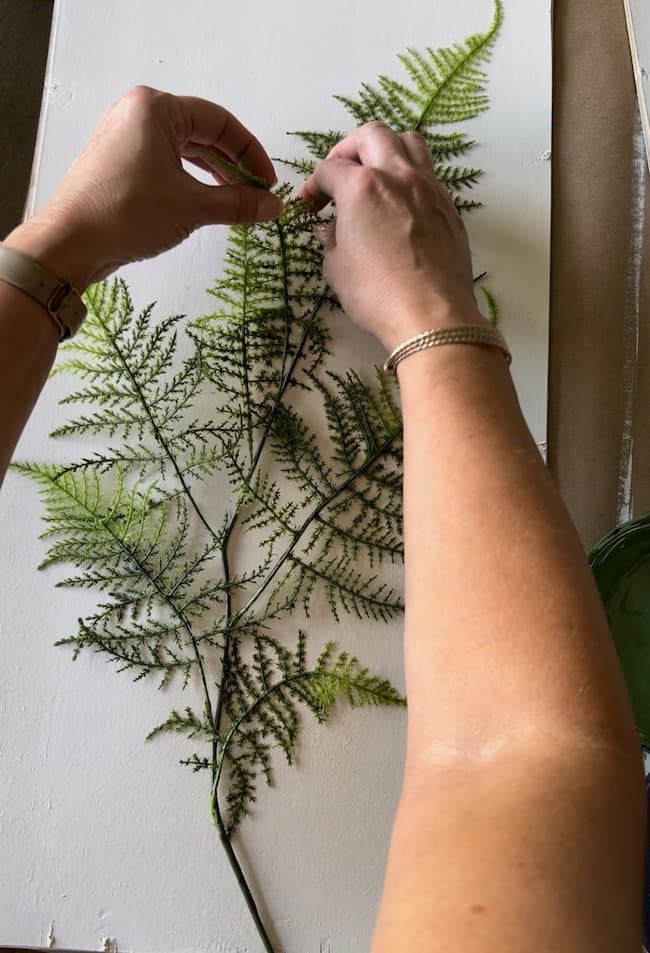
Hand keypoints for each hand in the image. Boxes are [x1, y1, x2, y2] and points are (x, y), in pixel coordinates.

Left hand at [5, 86, 282, 290]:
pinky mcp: (119, 163)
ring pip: (184, 150)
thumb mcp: (191, 207)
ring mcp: (126, 138)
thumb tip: (272, 206)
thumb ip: (237, 203)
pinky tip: (207, 203)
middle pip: (203, 134)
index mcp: (156, 108)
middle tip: (257, 195)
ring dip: (214, 176)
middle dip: (233, 166)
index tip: (268, 183)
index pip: (219, 122)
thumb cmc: (126, 213)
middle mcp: (138, 114)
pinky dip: (190, 182)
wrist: (71, 243)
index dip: (250, 153)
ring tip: (237, 203)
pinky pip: (166, 164)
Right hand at [298, 122, 486, 351]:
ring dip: (387, 149)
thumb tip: (332, 230)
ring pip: (409, 142)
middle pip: (372, 135)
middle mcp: (398, 176)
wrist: (431, 316)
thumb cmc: (377, 294)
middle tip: (339, 174)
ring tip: (376, 173)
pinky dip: (411, 178)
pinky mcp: (449, 208)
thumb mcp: (337, 268)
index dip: (314, 184)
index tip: (309, 203)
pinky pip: (430, 175)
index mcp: (362, 187)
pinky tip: (402, 204)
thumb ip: (332, 240)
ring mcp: (429, 189)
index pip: (330, 169)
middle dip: (348, 149)